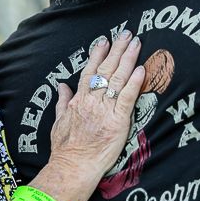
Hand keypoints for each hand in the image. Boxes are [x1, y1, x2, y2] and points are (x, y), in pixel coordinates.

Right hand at [48, 31, 145, 177]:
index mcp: (78, 100)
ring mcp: (105, 109)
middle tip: (126, 34)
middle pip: (106, 70)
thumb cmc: (65, 148)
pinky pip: (128, 98)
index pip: (90, 71)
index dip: (98, 55)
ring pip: (118, 79)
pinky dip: (134, 83)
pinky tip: (141, 69)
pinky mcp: (118, 121)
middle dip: (117, 50)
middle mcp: (91, 100)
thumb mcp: (58, 121)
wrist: (73, 166)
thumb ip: (62, 101)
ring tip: (136, 43)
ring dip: (128, 59)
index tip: (104, 40)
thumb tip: (61, 86)